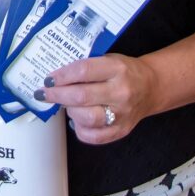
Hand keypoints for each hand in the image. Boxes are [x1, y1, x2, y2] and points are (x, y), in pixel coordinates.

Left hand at [37, 53, 158, 143]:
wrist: (151, 87)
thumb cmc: (124, 71)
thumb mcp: (108, 59)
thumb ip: (85, 66)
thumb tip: (55, 77)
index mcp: (117, 69)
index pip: (83, 71)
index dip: (61, 76)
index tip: (48, 78)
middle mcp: (121, 92)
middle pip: (81, 97)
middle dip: (56, 95)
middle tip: (43, 93)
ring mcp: (122, 114)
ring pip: (86, 118)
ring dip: (69, 111)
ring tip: (66, 104)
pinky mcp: (122, 130)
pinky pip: (94, 136)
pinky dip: (79, 129)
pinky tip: (76, 119)